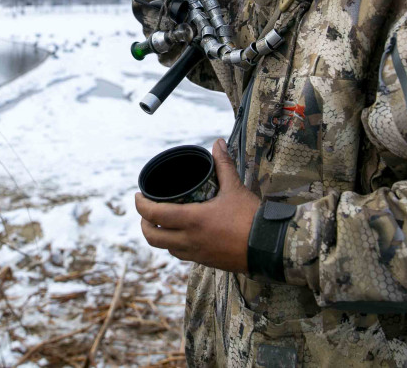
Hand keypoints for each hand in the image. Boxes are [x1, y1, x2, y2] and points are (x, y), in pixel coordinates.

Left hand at [135, 138, 259, 272]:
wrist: (268, 247)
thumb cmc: (251, 218)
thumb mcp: (235, 188)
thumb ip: (223, 165)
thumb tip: (218, 144)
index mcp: (193, 220)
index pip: (155, 214)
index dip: (140, 205)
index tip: (138, 196)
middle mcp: (190, 240)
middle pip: (153, 237)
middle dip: (144, 224)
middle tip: (145, 211)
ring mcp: (197, 253)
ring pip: (166, 248)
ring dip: (158, 236)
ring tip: (160, 222)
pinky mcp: (206, 262)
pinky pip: (181, 254)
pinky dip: (174, 245)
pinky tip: (180, 236)